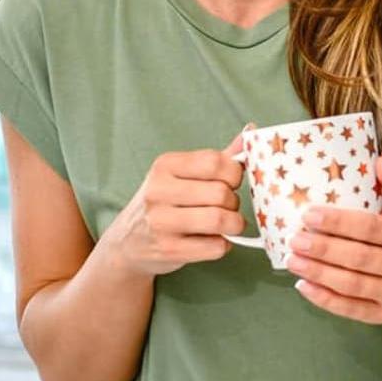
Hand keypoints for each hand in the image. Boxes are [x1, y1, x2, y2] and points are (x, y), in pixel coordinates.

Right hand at [102, 134, 245, 278]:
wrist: (129, 242)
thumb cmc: (165, 203)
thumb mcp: (183, 174)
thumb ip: (219, 157)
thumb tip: (252, 130)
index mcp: (165, 165)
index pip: (216, 162)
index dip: (235, 174)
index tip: (231, 182)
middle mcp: (159, 191)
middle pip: (221, 193)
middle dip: (234, 202)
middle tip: (228, 207)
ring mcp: (161, 222)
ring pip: (220, 220)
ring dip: (234, 224)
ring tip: (228, 224)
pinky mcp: (169, 249)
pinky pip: (216, 246)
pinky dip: (224, 244)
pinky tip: (214, 240)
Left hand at [286, 154, 381, 323]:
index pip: (371, 228)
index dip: (339, 222)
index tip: (308, 214)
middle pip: (359, 258)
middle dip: (323, 248)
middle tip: (295, 238)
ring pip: (352, 285)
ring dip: (318, 273)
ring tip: (292, 260)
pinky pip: (350, 309)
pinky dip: (324, 299)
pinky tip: (303, 286)